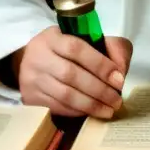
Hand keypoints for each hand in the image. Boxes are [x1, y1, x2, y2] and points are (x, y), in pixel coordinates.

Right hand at [16, 26, 132, 118]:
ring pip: (65, 95)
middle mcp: (39, 56)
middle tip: (116, 100)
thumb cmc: (63, 49)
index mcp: (53, 37)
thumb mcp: (83, 38)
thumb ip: (108, 46)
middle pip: (71, 75)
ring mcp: (33, 78)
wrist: (28, 61)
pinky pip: (57, 107)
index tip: (119, 79)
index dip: (100, 64)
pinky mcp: (30, 97)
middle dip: (99, 90)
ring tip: (109, 110)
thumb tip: (121, 70)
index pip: (77, 48)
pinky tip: (91, 112)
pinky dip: (77, 111)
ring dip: (90, 105)